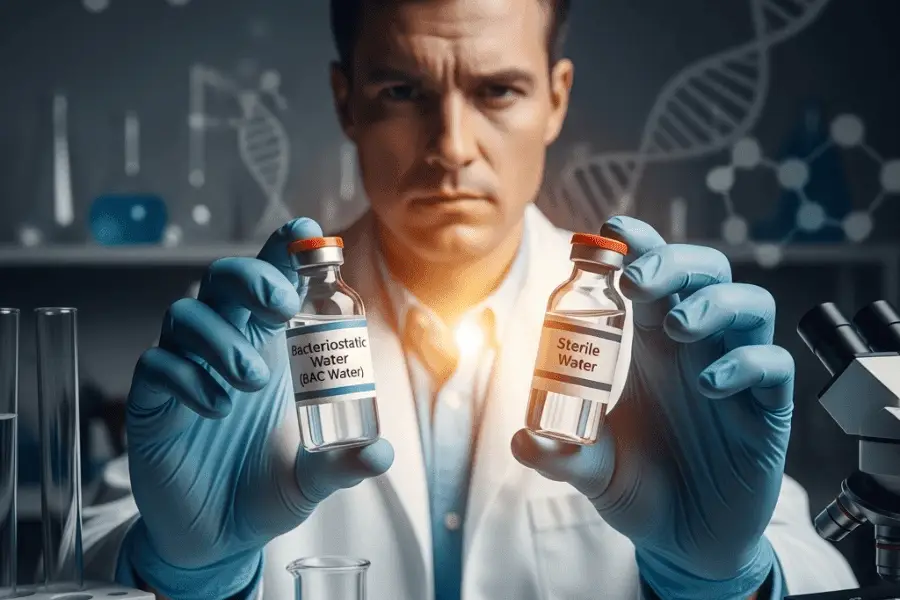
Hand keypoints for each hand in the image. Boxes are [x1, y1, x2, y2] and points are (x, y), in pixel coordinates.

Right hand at [122, 219, 393, 599]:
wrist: (217, 537)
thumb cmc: (265, 488)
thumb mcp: (313, 477)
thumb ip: (343, 464)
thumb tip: (381, 455)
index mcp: (270, 347)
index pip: (273, 282)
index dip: (285, 250)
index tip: (306, 232)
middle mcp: (227, 346)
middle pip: (222, 278)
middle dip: (252, 278)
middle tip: (282, 310)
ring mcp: (186, 370)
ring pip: (185, 314)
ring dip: (222, 339)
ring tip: (252, 380)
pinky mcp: (152, 402)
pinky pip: (156, 365)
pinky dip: (187, 378)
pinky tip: (215, 407)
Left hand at [512, 216, 791, 599]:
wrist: (681, 542)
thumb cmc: (638, 488)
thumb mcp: (589, 469)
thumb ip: (558, 454)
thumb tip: (522, 438)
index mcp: (651, 345)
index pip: (653, 274)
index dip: (639, 244)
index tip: (611, 231)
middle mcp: (695, 350)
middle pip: (705, 270)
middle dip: (673, 261)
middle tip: (636, 282)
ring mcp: (734, 376)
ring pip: (750, 304)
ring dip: (714, 303)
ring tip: (679, 328)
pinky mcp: (766, 412)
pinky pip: (773, 366)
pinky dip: (744, 363)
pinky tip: (709, 385)